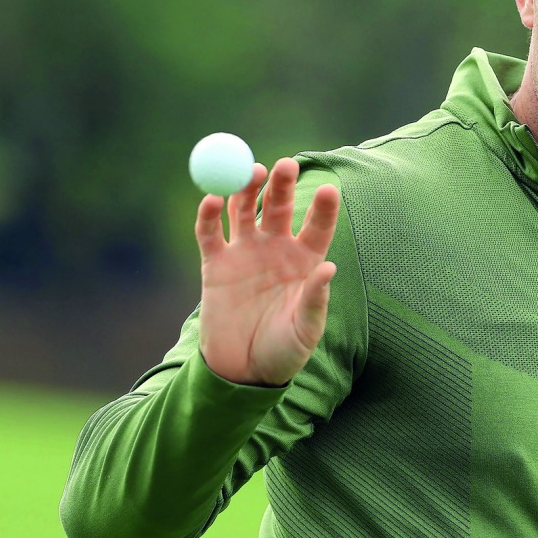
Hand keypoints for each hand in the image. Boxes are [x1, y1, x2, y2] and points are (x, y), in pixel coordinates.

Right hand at [195, 158, 340, 386]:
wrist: (242, 371)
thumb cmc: (283, 352)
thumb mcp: (305, 330)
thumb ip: (315, 299)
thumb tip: (329, 268)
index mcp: (305, 260)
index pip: (317, 226)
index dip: (322, 207)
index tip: (328, 189)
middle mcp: (276, 248)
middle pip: (280, 206)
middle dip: (282, 184)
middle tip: (285, 165)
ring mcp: (244, 252)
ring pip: (244, 209)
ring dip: (247, 187)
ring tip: (253, 171)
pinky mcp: (215, 263)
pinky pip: (209, 233)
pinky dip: (208, 214)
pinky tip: (212, 200)